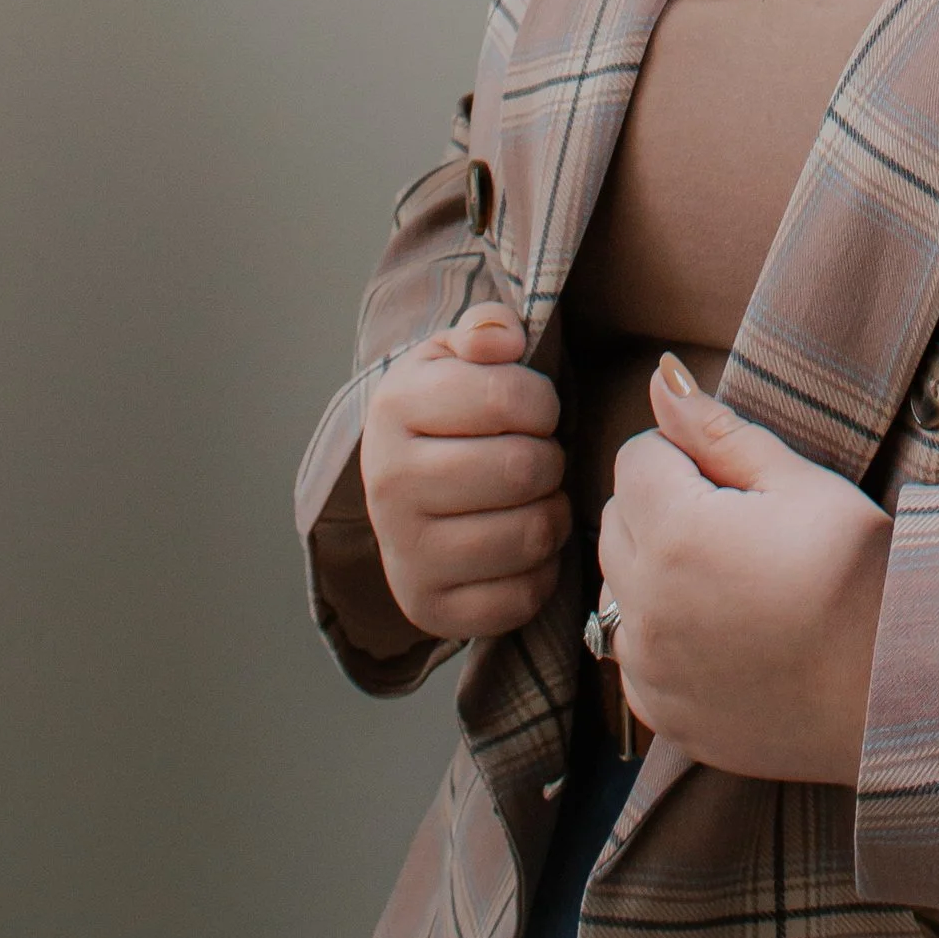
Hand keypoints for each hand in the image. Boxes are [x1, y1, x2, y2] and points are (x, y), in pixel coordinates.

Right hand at [359, 301, 570, 641]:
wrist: (405, 490)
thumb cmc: (449, 414)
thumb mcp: (458, 356)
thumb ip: (487, 328)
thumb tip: (502, 339)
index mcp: (394, 408)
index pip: (508, 397)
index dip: (541, 401)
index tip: (530, 410)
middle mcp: (388, 484)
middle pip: (523, 469)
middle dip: (549, 458)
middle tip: (535, 457)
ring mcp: (405, 554)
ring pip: (530, 534)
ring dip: (551, 512)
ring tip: (532, 498)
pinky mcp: (430, 609)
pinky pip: (522, 596)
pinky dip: (541, 571)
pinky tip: (521, 546)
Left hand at [597, 360, 891, 786]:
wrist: (898, 689)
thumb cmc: (861, 575)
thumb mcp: (801, 483)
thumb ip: (716, 431)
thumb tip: (661, 379)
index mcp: (674, 535)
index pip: (636, 457)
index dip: (687, 454)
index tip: (738, 481)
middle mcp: (644, 607)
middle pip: (618, 519)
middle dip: (663, 506)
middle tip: (740, 524)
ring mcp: (649, 670)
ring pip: (618, 586)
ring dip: (655, 570)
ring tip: (734, 580)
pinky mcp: (663, 715)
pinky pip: (633, 653)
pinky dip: (662, 634)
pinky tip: (725, 633)